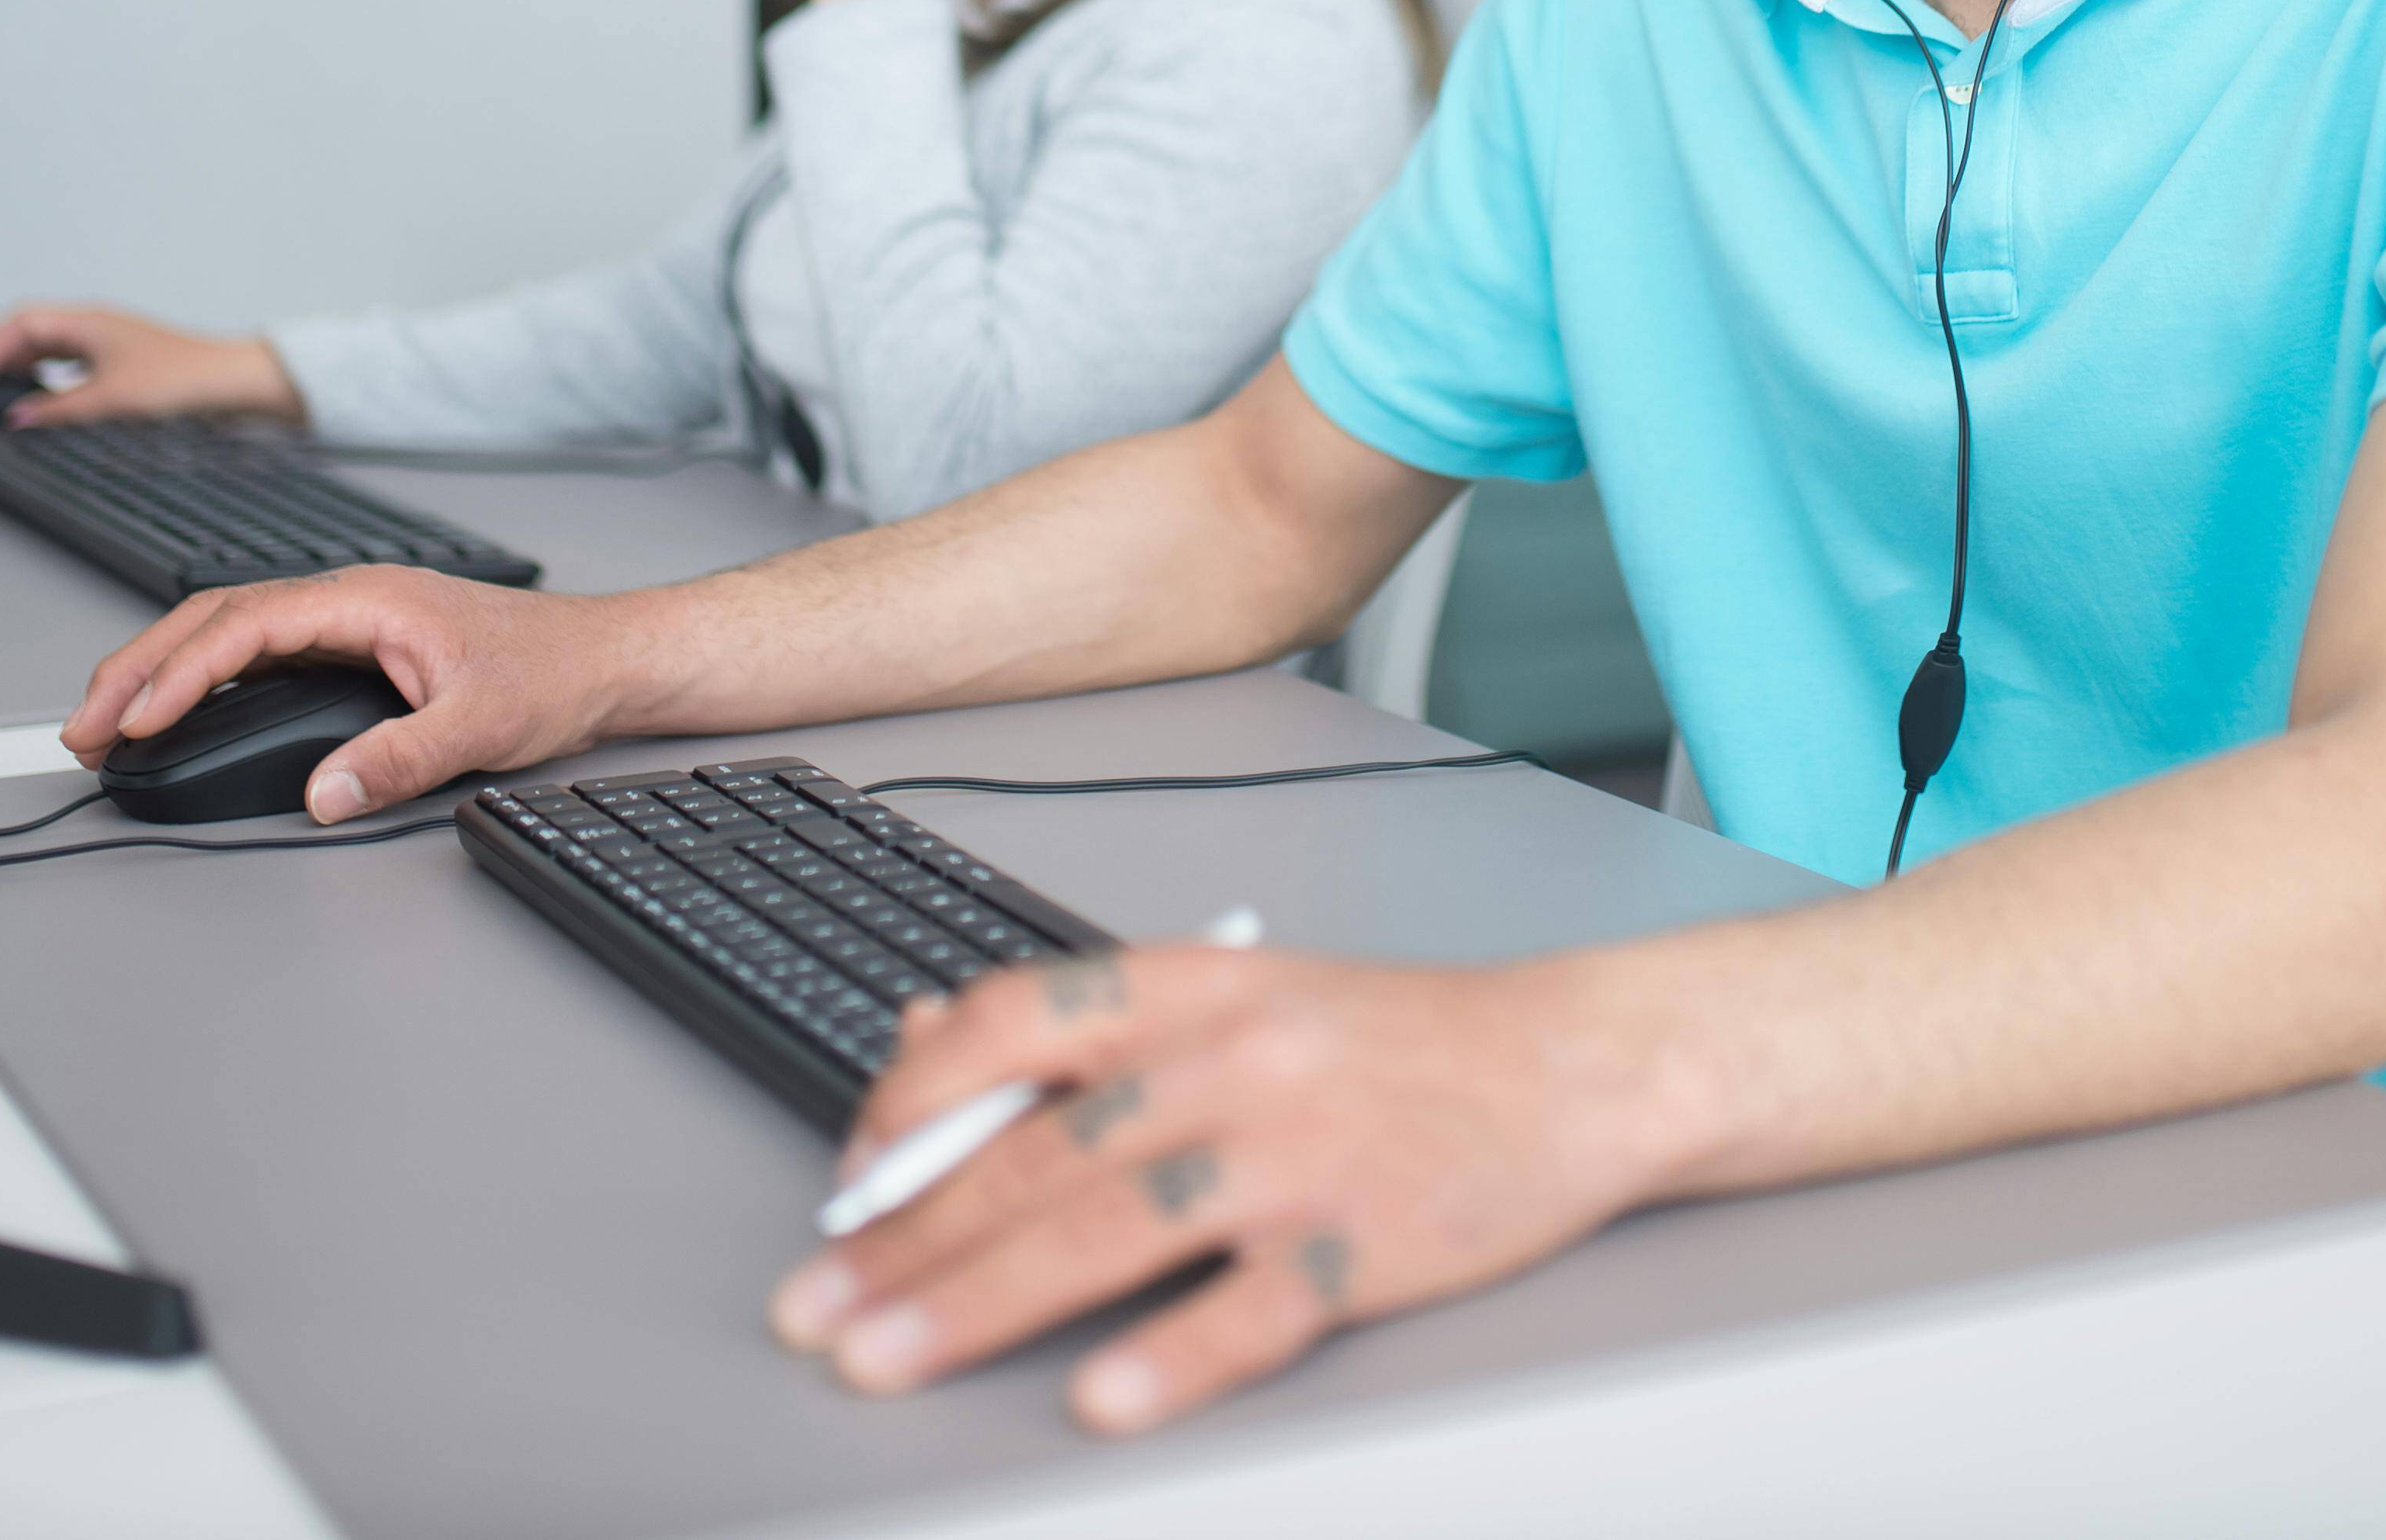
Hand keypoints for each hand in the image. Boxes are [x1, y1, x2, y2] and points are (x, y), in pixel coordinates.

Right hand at [0, 301, 299, 426]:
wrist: (235, 385)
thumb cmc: (186, 379)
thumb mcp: (113, 398)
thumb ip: (61, 408)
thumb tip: (20, 416)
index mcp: (89, 321)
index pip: (21, 323)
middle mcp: (96, 326)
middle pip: (28, 331)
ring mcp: (107, 342)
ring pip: (47, 346)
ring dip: (16, 364)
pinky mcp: (119, 363)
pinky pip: (66, 362)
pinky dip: (42, 377)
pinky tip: (37, 396)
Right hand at [57, 565, 642, 822]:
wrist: (603, 658)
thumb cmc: (553, 671)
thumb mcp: (483, 724)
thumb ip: (400, 758)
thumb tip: (325, 794)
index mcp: (368, 599)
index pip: (246, 624)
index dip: (180, 671)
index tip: (135, 718)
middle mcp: (348, 601)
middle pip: (214, 619)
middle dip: (138, 670)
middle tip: (82, 729)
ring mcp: (346, 622)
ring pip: (227, 633)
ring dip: (161, 674)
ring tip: (105, 725)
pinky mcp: (351, 648)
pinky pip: (256, 654)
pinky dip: (202, 681)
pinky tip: (173, 713)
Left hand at [767, 944, 1677, 1433]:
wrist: (1572, 1063)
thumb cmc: (1389, 1040)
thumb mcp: (1233, 991)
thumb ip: (1087, 1022)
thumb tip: (924, 1037)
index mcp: (1190, 986)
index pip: (1014, 1023)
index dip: (911, 1099)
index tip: (846, 1180)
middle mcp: (1232, 1060)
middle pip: (1039, 1152)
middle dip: (907, 1238)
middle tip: (814, 1304)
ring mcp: (1299, 1152)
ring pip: (1110, 1228)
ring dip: (980, 1299)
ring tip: (887, 1355)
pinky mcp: (1368, 1241)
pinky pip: (1253, 1306)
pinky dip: (1172, 1355)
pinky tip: (1100, 1397)